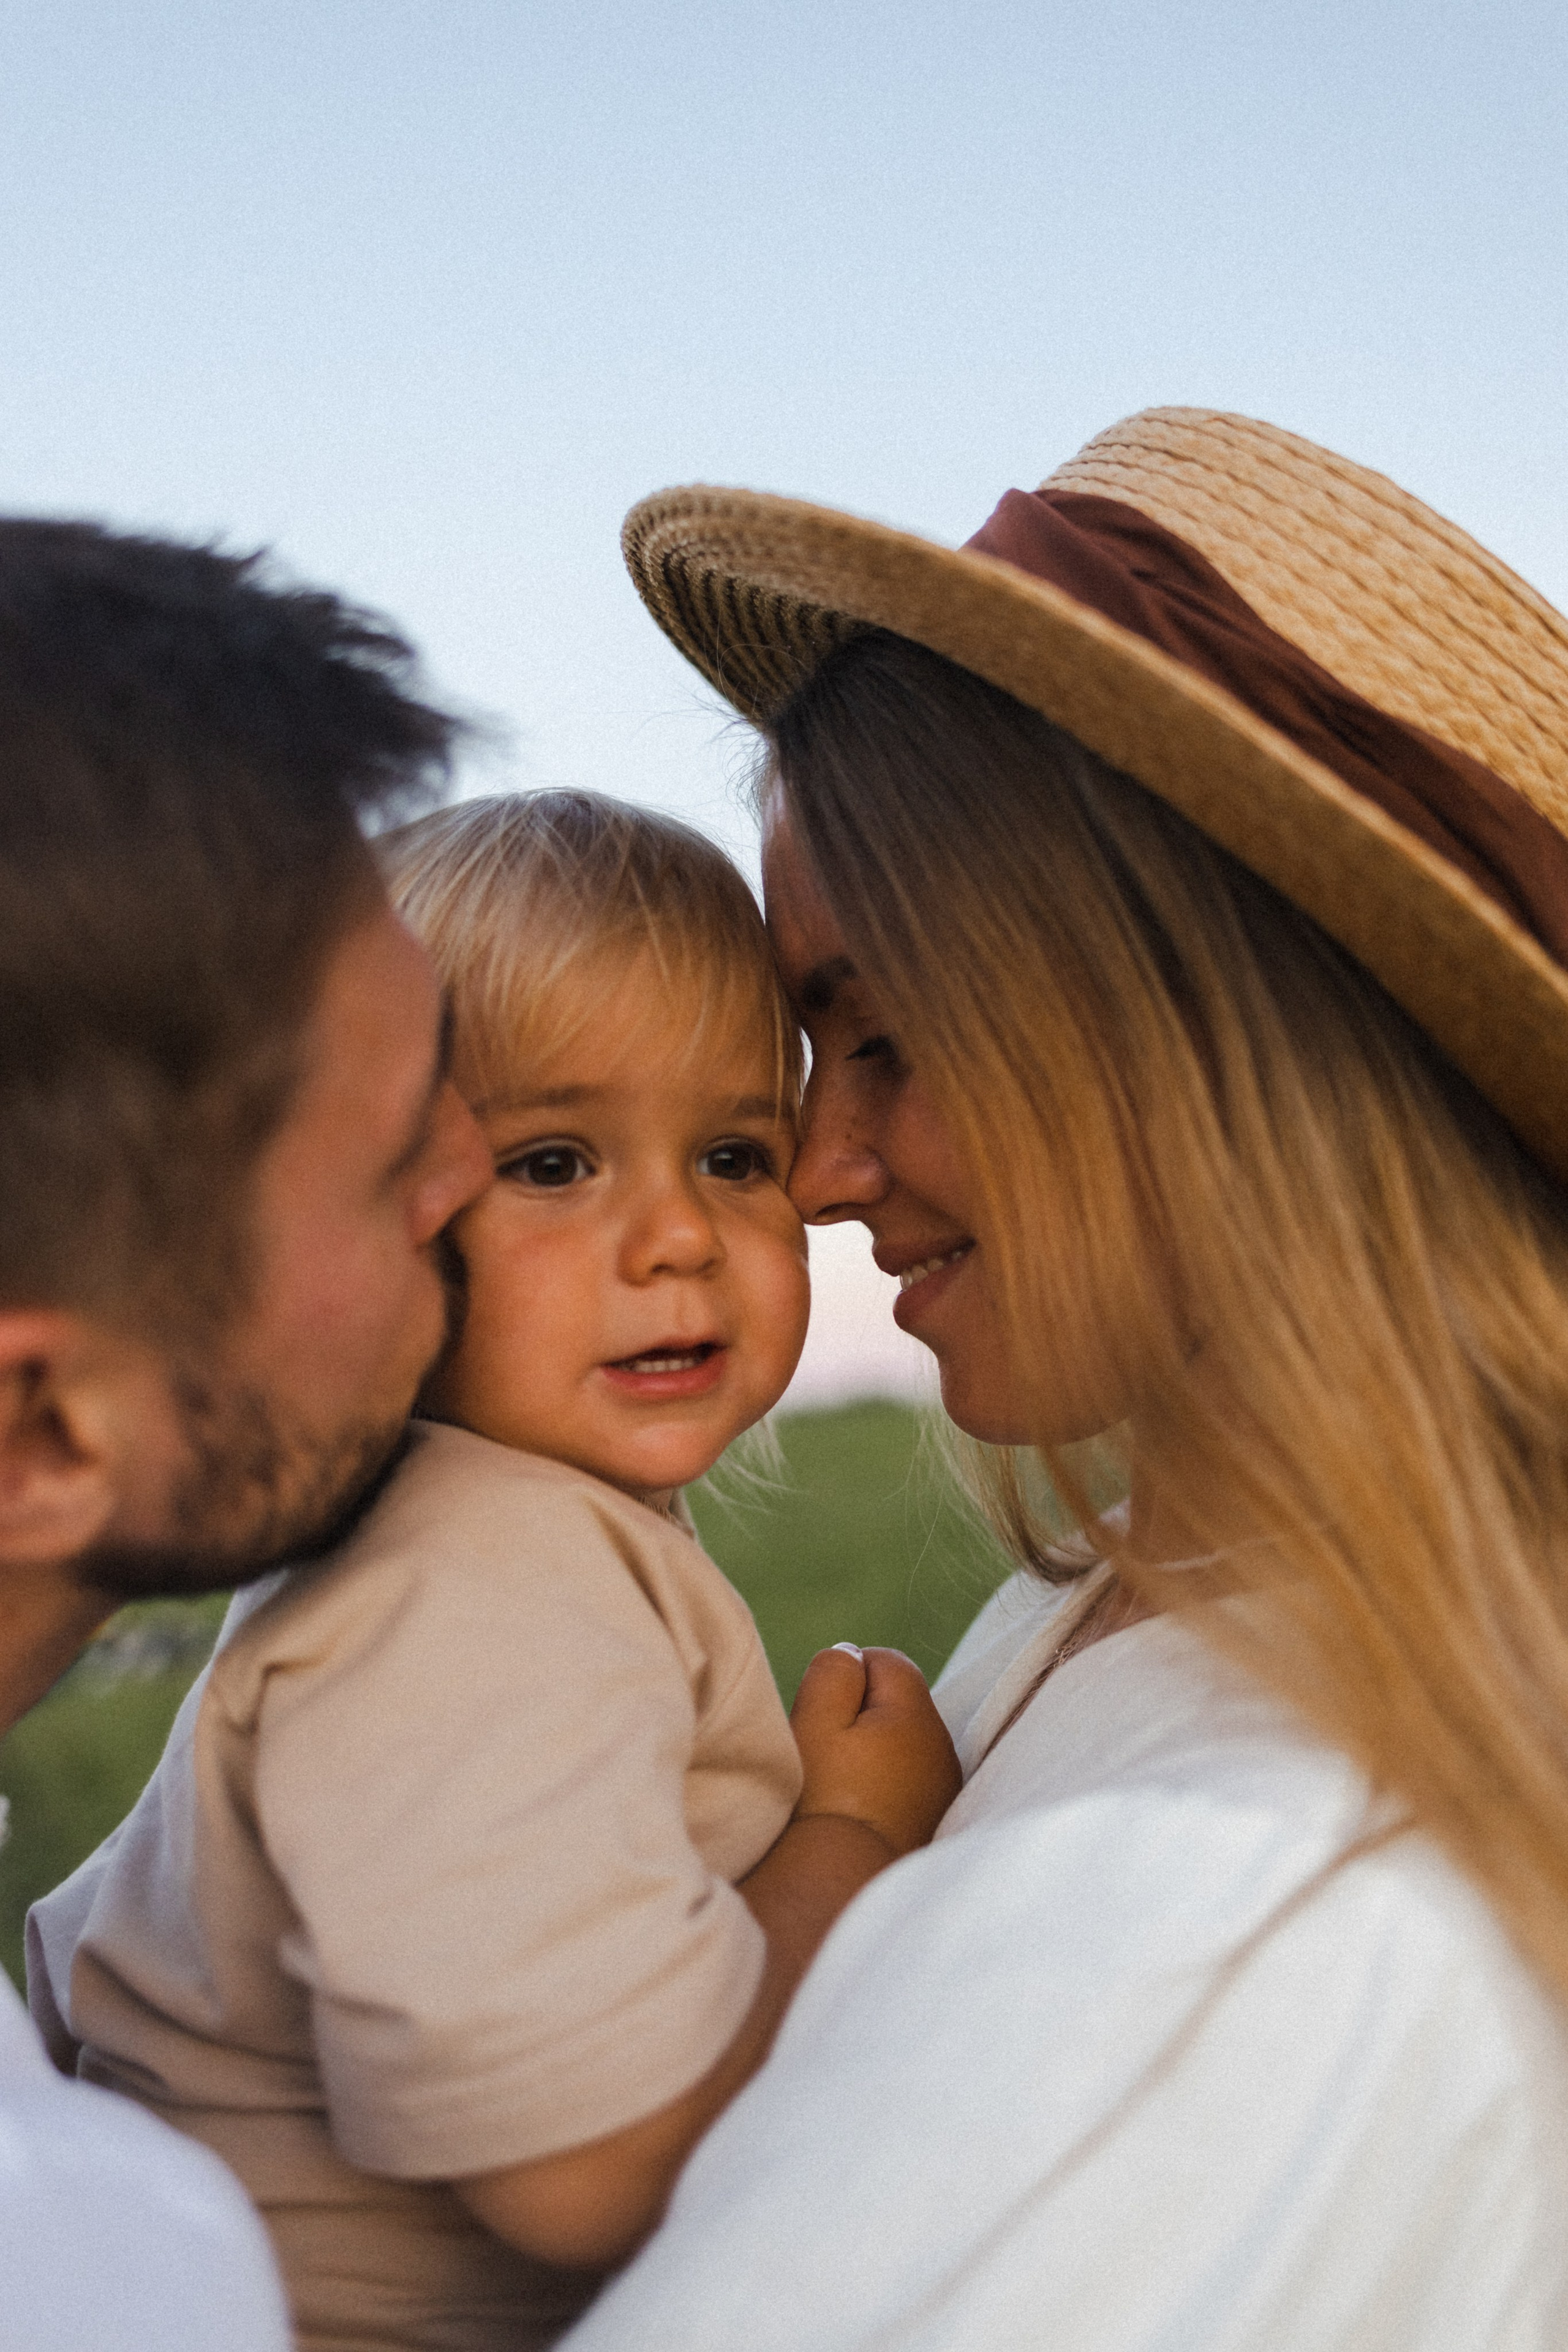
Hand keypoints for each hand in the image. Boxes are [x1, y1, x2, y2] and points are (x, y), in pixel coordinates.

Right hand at [788, 1645, 962, 1857]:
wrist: (841, 1884)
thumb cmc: (824, 1798)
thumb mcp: (817, 1721)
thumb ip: (834, 1672)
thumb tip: (850, 1655)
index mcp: (918, 1716)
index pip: (885, 1660)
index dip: (846, 1675)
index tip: (821, 1713)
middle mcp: (942, 1749)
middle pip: (898, 1703)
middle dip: (861, 1713)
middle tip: (826, 1749)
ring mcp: (941, 1791)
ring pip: (903, 1744)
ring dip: (874, 1751)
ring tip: (839, 1783)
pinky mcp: (932, 1824)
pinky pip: (907, 1783)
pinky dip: (884, 1786)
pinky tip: (857, 1808)